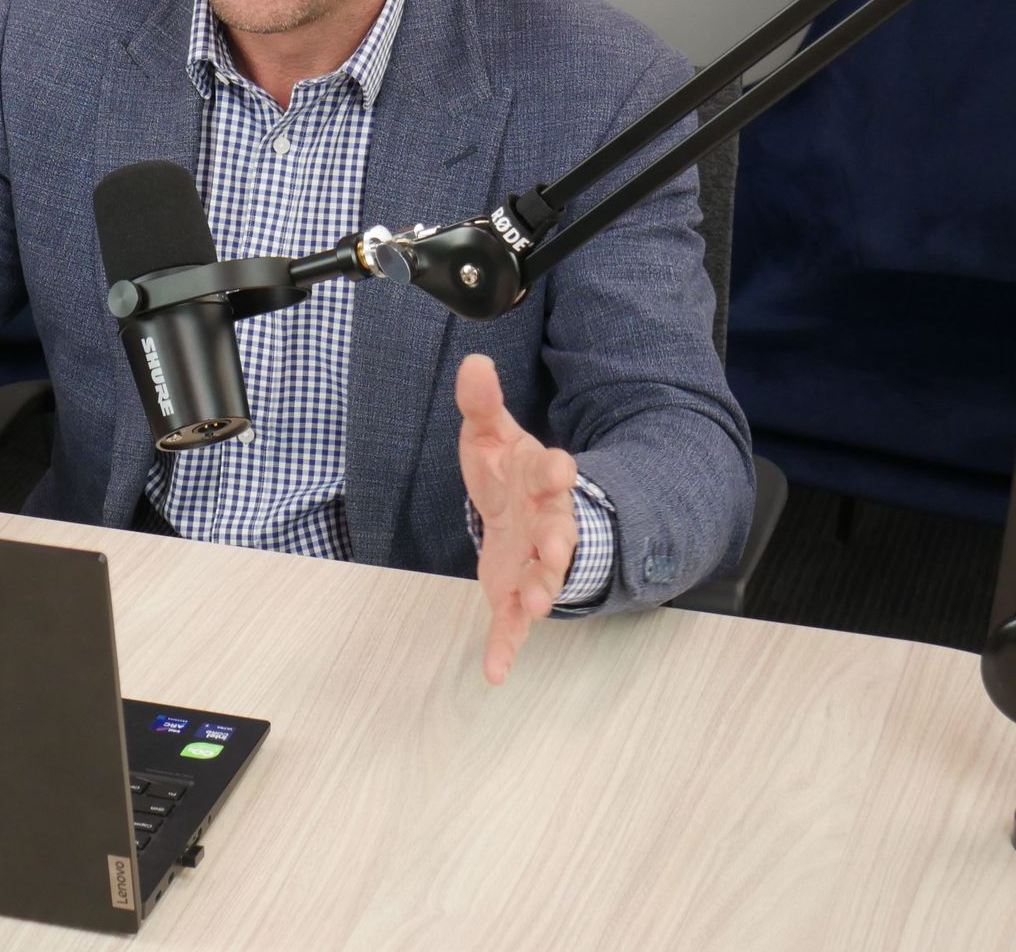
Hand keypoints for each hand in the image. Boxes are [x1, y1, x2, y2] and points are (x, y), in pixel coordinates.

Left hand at [455, 353, 578, 685]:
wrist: (519, 514)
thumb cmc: (508, 474)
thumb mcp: (490, 435)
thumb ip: (481, 404)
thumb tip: (473, 362)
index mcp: (538, 480)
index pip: (549, 471)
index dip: (555, 469)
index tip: (560, 465)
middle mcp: (544, 523)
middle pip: (556, 530)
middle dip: (558, 540)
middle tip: (557, 547)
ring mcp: (533, 562)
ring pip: (544, 578)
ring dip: (543, 589)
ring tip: (537, 602)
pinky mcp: (514, 594)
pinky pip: (512, 625)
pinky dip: (504, 647)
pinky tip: (494, 672)